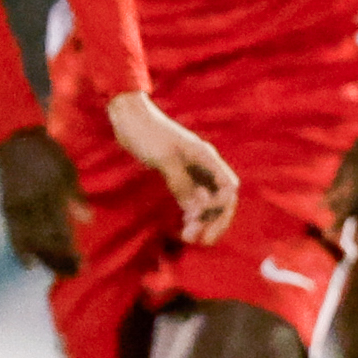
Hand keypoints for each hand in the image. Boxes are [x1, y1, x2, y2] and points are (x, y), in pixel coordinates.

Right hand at [0, 128, 86, 276]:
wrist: (15, 139)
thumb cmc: (47, 153)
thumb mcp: (67, 171)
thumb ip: (76, 198)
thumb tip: (88, 221)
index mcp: (49, 195)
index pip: (61, 231)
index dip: (71, 251)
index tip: (84, 264)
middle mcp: (30, 206)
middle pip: (45, 242)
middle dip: (59, 260)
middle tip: (73, 273)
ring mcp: (16, 208)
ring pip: (28, 242)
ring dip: (43, 259)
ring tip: (56, 272)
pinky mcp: (6, 207)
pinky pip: (13, 235)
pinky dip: (20, 251)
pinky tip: (28, 264)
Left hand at [106, 91, 238, 246]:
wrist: (129, 116)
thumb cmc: (147, 133)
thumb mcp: (164, 159)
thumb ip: (181, 184)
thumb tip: (196, 211)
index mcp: (206, 157)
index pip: (228, 188)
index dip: (221, 209)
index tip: (202, 221)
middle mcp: (204, 164)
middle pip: (221, 198)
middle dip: (215, 220)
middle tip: (203, 241)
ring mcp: (192, 169)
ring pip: (207, 199)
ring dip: (202, 219)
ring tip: (189, 236)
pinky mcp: (178, 173)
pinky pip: (192, 197)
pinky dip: (191, 211)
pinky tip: (184, 224)